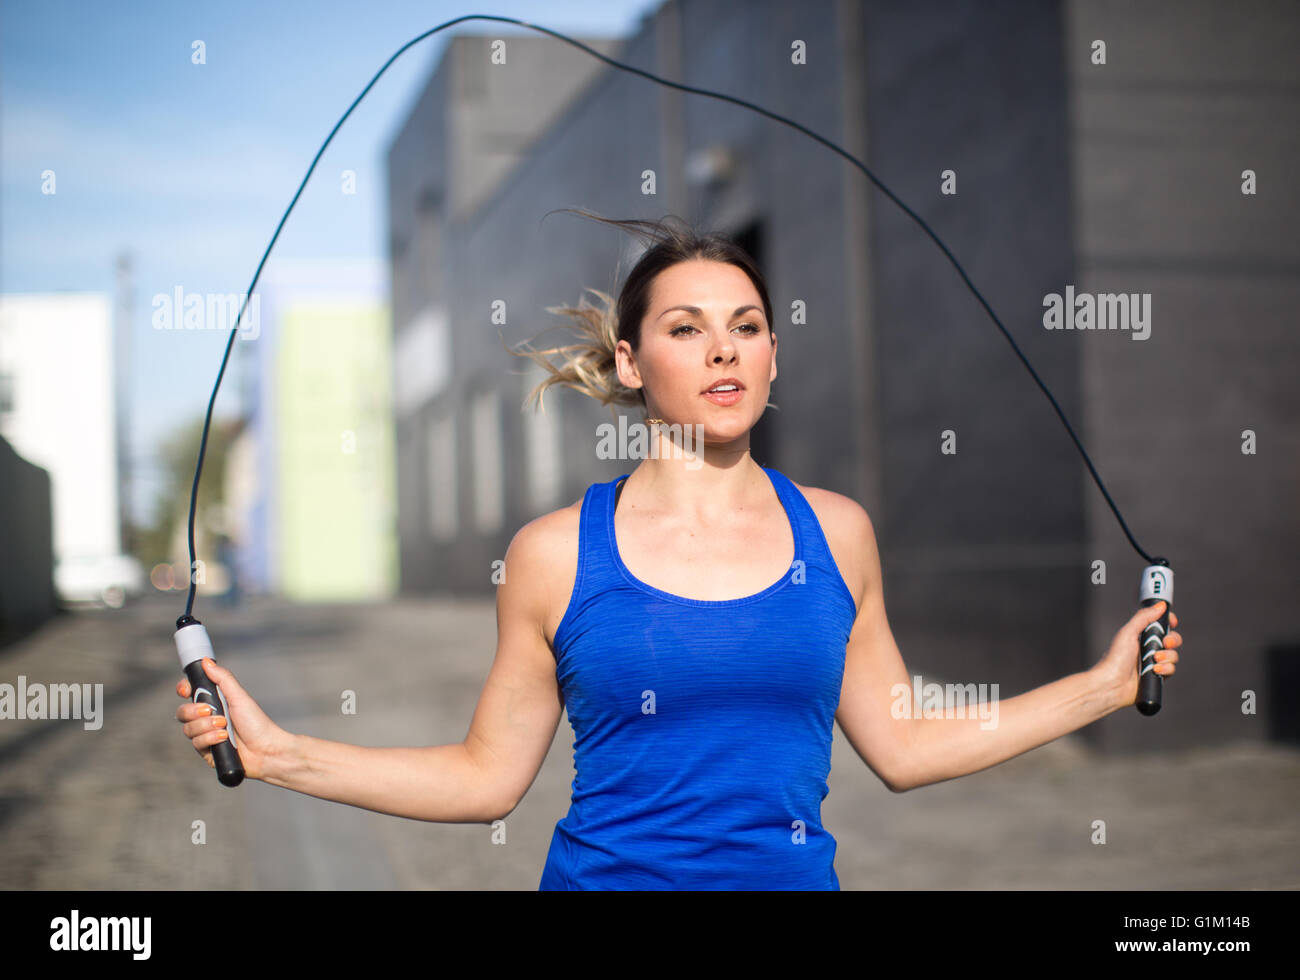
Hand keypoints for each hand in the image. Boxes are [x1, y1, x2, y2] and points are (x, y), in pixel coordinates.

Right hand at [175, 659, 291, 780]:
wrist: (266, 749)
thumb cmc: (256, 722)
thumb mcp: (239, 697)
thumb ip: (222, 678)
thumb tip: (206, 661)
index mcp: (214, 702)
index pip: (189, 693)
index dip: (183, 689)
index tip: (185, 690)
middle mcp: (207, 719)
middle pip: (182, 712)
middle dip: (193, 711)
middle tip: (210, 711)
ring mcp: (206, 735)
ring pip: (188, 729)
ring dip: (206, 726)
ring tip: (225, 727)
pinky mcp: (207, 752)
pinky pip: (196, 743)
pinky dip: (210, 739)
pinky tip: (224, 739)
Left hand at [1091, 601, 1181, 710]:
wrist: (1112, 684)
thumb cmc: (1115, 658)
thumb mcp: (1128, 632)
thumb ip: (1144, 618)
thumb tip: (1160, 606)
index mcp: (1140, 636)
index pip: (1161, 626)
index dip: (1169, 623)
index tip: (1172, 621)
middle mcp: (1148, 649)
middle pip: (1172, 640)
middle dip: (1172, 640)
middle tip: (1164, 643)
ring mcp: (1154, 663)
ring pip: (1173, 655)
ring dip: (1167, 656)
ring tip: (1154, 660)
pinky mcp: (1157, 677)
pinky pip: (1171, 670)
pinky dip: (1166, 669)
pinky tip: (1155, 670)